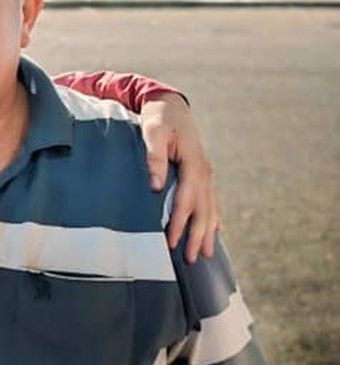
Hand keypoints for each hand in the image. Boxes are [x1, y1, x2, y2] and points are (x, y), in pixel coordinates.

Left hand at [140, 92, 218, 262]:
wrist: (171, 105)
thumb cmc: (159, 118)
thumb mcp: (152, 133)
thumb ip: (154, 158)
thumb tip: (155, 187)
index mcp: (193, 163)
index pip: (186, 200)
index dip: (179, 223)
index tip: (171, 242)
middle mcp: (203, 171)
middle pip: (203, 210)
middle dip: (197, 235)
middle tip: (190, 259)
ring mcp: (205, 173)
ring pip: (210, 208)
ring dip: (207, 232)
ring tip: (205, 254)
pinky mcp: (201, 173)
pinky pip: (209, 201)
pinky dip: (212, 218)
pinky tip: (213, 231)